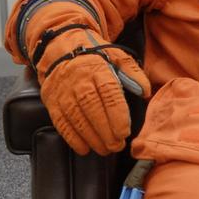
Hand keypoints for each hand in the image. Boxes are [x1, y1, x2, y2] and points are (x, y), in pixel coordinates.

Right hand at [37, 29, 150, 154]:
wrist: (59, 49)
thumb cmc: (94, 56)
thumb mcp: (116, 56)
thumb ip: (133, 73)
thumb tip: (145, 91)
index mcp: (97, 69)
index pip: (108, 94)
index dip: (117, 115)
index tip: (124, 132)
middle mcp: (78, 81)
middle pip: (92, 109)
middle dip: (106, 131)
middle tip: (117, 146)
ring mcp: (63, 92)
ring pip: (77, 119)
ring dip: (92, 138)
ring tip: (105, 149)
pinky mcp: (52, 102)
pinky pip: (61, 123)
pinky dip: (72, 138)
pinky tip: (84, 148)